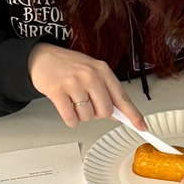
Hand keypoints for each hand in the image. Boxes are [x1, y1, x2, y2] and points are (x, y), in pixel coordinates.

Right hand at [28, 43, 145, 129]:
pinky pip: (71, 118)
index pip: (122, 97)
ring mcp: (74, 83)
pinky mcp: (57, 92)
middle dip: (97, 114)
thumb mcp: (92, 71)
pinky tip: (67, 107)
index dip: (133, 115)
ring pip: (87, 116)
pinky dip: (71, 119)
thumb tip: (119, 114)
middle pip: (105, 111)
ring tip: (74, 100)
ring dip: (81, 115)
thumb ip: (106, 90)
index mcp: (103, 70)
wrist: (42, 56)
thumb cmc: (69, 65)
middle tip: (87, 104)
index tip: (141, 126)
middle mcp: (90, 76)